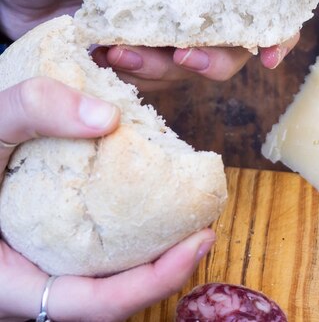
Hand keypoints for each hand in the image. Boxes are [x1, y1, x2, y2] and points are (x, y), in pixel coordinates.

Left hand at [0, 0, 298, 91]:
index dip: (278, 24)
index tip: (271, 49)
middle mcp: (195, 3)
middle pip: (236, 45)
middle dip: (218, 60)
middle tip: (185, 55)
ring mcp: (170, 35)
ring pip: (197, 68)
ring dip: (165, 67)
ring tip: (122, 51)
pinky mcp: (144, 61)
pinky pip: (160, 82)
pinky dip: (139, 75)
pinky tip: (108, 56)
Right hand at [0, 77, 214, 320]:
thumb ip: (30, 110)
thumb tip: (109, 117)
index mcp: (7, 282)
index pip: (95, 306)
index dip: (154, 282)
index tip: (201, 240)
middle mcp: (26, 285)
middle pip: (111, 298)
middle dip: (165, 269)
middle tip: (205, 223)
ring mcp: (36, 268)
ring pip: (103, 278)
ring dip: (149, 254)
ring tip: (188, 213)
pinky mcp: (42, 246)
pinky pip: (90, 254)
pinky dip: (124, 234)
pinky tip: (144, 198)